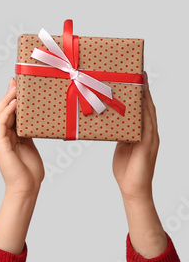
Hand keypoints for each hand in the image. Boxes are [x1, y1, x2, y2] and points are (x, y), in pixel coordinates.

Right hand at [0, 78, 42, 196]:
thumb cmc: (30, 171)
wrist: (26, 189)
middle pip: (0, 110)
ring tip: (15, 89)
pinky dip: (6, 112)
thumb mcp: (30, 145)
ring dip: (6, 100)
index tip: (17, 85)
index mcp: (6, 136)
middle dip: (7, 95)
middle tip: (15, 81)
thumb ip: (28, 131)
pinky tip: (14, 104)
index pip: (6, 112)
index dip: (9, 98)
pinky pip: (1, 124)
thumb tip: (31, 118)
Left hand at [113, 76, 158, 201]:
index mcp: (143, 132)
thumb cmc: (125, 168)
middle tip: (139, 72)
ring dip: (146, 97)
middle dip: (144, 89)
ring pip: (149, 114)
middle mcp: (149, 133)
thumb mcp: (120, 144)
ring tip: (141, 82)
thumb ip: (120, 131)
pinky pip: (146, 126)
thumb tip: (111, 118)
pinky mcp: (147, 146)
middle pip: (148, 107)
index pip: (143, 108)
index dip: (141, 92)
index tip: (136, 76)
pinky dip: (144, 114)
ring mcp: (150, 139)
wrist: (133, 189)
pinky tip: (141, 104)